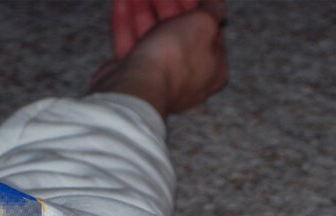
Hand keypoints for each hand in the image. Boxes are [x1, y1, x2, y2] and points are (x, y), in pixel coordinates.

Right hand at [91, 0, 227, 117]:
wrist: (138, 87)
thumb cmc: (176, 58)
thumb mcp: (204, 24)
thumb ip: (213, 10)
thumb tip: (215, 4)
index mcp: (212, 69)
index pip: (209, 32)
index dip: (197, 7)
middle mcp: (188, 77)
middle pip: (179, 32)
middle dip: (167, 5)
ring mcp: (159, 78)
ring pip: (152, 37)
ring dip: (143, 10)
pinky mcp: (134, 77)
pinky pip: (131, 46)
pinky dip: (126, 23)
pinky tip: (121, 2)